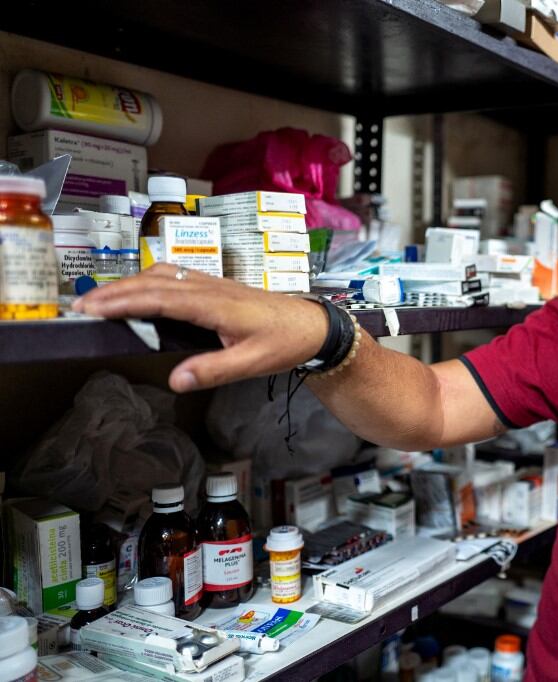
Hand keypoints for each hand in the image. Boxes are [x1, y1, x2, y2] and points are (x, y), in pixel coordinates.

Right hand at [72, 264, 327, 392]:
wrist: (312, 325)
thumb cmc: (284, 343)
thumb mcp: (251, 363)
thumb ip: (212, 371)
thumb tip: (174, 380)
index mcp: (215, 305)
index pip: (159, 298)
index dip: (122, 302)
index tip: (92, 308)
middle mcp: (209, 288)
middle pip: (153, 282)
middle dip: (114, 291)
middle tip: (80, 306)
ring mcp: (212, 284)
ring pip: (162, 274)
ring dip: (129, 283)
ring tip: (100, 299)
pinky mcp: (215, 286)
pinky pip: (174, 276)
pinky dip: (147, 281)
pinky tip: (137, 290)